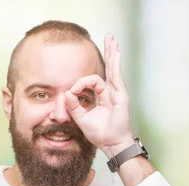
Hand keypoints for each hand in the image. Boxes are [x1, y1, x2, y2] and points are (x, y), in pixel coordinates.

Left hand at [64, 33, 134, 157]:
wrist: (111, 144)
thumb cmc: (100, 134)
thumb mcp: (82, 118)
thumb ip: (74, 105)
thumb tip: (67, 92)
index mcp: (104, 98)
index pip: (91, 82)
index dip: (79, 84)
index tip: (72, 92)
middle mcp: (112, 93)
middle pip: (109, 69)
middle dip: (108, 53)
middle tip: (108, 38)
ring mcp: (118, 93)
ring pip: (113, 69)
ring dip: (112, 53)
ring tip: (112, 39)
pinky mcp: (121, 95)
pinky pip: (116, 76)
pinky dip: (115, 64)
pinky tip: (115, 52)